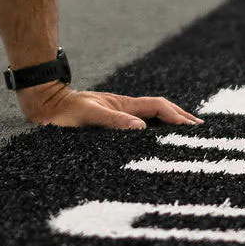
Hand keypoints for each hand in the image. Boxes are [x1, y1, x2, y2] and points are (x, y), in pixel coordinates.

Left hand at [20, 82, 203, 129]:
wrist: (43, 106)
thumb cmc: (62, 112)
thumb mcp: (88, 115)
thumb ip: (113, 121)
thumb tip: (141, 129)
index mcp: (123, 105)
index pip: (158, 107)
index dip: (176, 117)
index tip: (191, 129)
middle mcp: (124, 109)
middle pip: (160, 110)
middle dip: (181, 118)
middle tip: (201, 130)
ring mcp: (118, 116)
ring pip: (151, 118)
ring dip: (170, 123)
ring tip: (188, 134)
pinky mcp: (111, 125)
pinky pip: (140, 126)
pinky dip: (155, 130)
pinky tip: (158, 140)